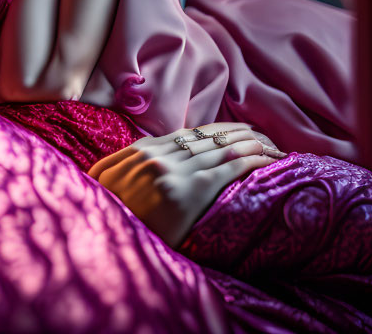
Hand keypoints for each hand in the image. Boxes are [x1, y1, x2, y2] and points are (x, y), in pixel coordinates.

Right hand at [86, 121, 286, 248]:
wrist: (100, 242)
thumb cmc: (107, 218)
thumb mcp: (106, 185)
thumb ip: (123, 167)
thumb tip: (142, 159)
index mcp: (138, 152)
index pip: (187, 134)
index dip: (216, 130)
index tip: (236, 130)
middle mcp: (157, 156)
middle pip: (208, 138)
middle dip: (239, 134)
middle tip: (263, 134)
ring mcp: (172, 172)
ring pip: (222, 149)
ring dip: (251, 144)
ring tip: (271, 144)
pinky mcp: (188, 192)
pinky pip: (228, 169)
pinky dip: (251, 161)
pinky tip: (267, 159)